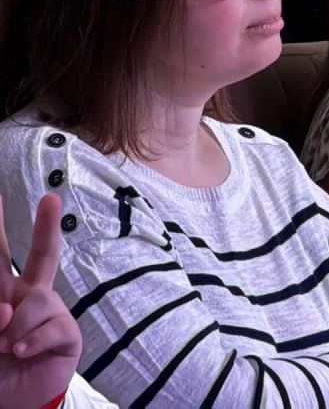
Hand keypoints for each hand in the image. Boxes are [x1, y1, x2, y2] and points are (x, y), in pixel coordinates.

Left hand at [0, 192, 81, 408]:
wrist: (11, 402)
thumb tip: (6, 308)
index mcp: (5, 292)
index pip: (0, 256)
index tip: (1, 195)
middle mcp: (30, 296)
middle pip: (43, 254)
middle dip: (46, 226)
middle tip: (51, 199)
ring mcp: (51, 312)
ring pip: (36, 301)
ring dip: (12, 327)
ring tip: (4, 348)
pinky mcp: (67, 333)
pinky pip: (51, 326)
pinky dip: (30, 342)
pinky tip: (21, 352)